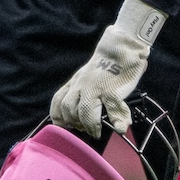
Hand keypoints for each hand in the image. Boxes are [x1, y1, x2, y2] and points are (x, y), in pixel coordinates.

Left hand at [51, 0, 164, 136]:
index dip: (58, 116)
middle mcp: (82, 85)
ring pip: (85, 112)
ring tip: (96, 132)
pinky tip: (120, 128)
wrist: (121, 47)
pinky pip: (113, 111)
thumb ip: (84, 91)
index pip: (58, 100)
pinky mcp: (112, 90)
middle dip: (75, 123)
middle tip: (84, 130)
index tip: (64, 126)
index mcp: (75, 81)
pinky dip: (117, 122)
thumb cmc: (107, 64)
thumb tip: (84, 114)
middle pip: (69, 108)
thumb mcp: (88, 75)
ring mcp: (96, 88)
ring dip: (90, 126)